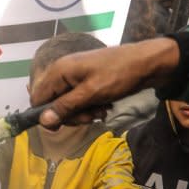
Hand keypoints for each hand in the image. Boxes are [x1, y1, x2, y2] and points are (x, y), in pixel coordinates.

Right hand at [30, 37, 179, 128]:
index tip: (63, 125)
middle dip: (70, 114)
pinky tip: (104, 106)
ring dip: (82, 112)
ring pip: (67, 104)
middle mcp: (62, 73)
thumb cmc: (120, 75)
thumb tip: (43, 121)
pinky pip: (79, 99)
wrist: (150, 62)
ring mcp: (75, 76)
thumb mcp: (91, 94)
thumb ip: (65, 107)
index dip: (47, 115)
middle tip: (90, 116)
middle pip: (53, 103)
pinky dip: (89, 106)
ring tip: (101, 110)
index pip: (38, 99)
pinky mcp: (86, 81)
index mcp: (59, 71)